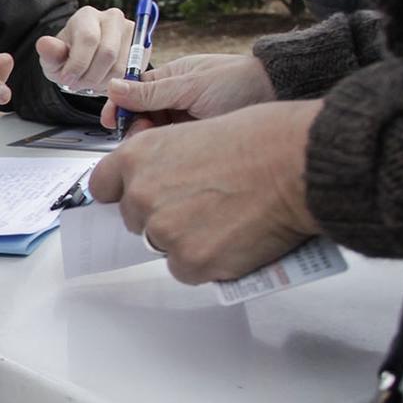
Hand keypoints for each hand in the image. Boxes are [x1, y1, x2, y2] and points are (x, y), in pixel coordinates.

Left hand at [35, 5, 132, 93]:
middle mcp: (112, 17)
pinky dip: (118, 84)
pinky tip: (105, 81)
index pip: (88, 39)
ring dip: (103, 83)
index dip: (78, 64)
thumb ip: (50, 54)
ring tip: (90, 82)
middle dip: (90, 76)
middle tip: (78, 85)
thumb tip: (44, 44)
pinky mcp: (142, 46)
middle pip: (107, 53)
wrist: (87, 62)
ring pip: (121, 66)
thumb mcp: (53, 60)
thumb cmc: (68, 59)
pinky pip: (133, 72)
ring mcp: (131, 30)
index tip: (67, 79)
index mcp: (87, 15)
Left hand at [87, 101, 322, 282]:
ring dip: (188, 241)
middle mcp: (142, 194)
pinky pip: (188, 271)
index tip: (137, 197)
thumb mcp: (196, 131)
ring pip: (163, 247)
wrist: (299, 162)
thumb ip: (169, 162)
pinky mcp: (190, 261)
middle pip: (137, 220)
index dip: (124, 193)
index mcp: (138, 156)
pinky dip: (209, 263)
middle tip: (204, 206)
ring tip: (228, 220)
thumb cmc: (264, 139)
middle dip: (165, 216)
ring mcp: (164, 231)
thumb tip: (168, 181)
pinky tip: (236, 240)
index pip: (103, 186)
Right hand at [97, 54, 276, 132]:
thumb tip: (113, 87)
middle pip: (140, 116)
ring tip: (160, 144)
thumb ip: (152, 92)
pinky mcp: (198, 138)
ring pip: (155, 134)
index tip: (111, 121)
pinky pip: (173, 146)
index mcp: (170, 78)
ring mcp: (186, 118)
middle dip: (136, 127)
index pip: (132, 91)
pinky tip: (173, 153)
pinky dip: (168, 150)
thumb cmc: (241, 82)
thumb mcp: (192, 87)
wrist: (280, 94)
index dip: (119, 106)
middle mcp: (175, 98)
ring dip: (152, 140)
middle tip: (143, 135)